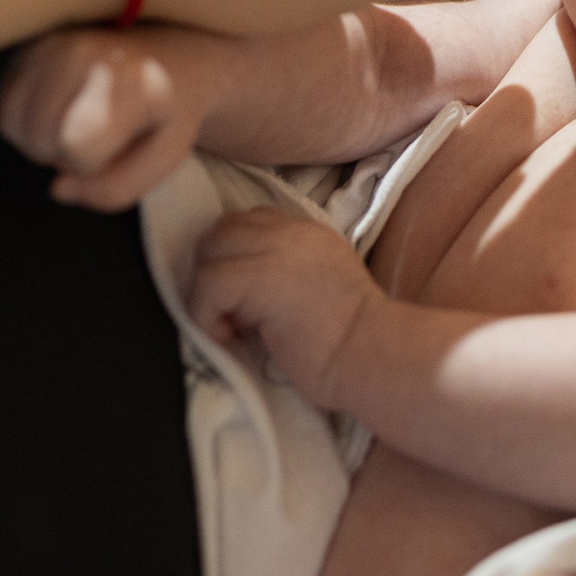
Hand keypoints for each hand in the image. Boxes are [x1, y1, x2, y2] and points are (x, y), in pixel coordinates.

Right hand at [0, 29, 208, 209]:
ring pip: (12, 123)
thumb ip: (115, 190)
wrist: (170, 55)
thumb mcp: (163, 159)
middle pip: (37, 138)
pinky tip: (59, 108)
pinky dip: (24, 118)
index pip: (74, 145)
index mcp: (127, 79)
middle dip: (62, 154)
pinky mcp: (27, 46)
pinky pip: (3, 105)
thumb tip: (58, 188)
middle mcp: (82, 53)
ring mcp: (49, 44)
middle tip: (97, 134)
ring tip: (76, 121)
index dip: (91, 163)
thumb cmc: (168, 111)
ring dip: (40, 138)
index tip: (117, 143)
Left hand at [189, 208, 379, 403]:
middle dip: (214, 269)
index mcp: (307, 231)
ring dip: (207, 292)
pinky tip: (226, 337)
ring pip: (209, 252)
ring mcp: (275, 249)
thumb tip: (243, 289)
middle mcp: (290, 230)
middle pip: (223, 229)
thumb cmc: (351, 339)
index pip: (250, 221)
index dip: (235, 256)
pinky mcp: (259, 277)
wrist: (371, 354)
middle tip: (229, 312)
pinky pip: (208, 284)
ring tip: (228, 326)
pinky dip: (204, 313)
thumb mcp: (322, 284)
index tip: (242, 297)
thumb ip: (289, 269)